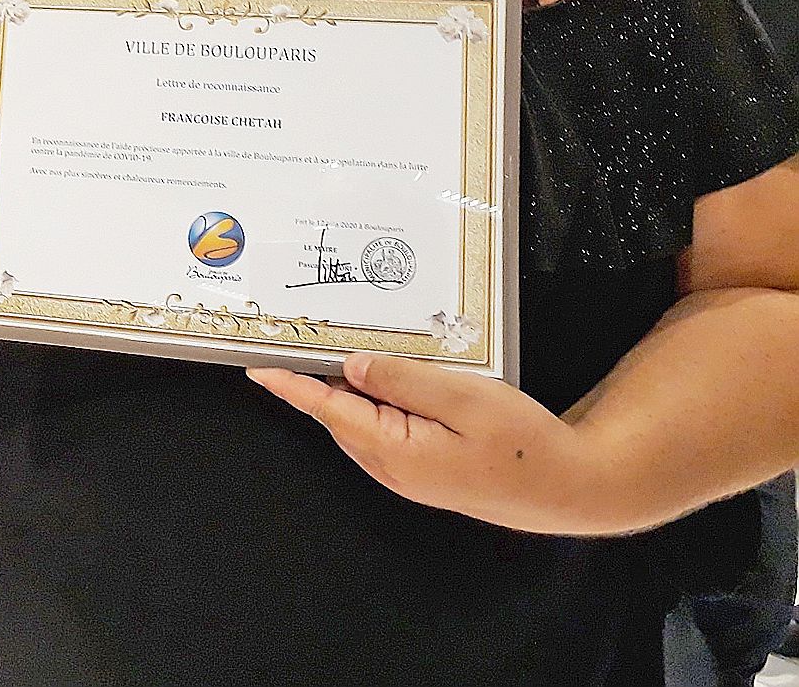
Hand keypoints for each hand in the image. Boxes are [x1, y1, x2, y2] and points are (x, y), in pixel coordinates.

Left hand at [248, 354, 601, 533]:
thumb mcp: (462, 397)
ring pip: (364, 422)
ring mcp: (409, 474)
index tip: (257, 367)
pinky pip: (388, 430)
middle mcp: (392, 468)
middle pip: (341, 415)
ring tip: (336, 352)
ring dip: (349, 391)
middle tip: (298, 340)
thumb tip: (352, 369)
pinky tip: (386, 379)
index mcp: (393, 451)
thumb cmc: (523, 443)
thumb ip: (402, 380)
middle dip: (317, 381)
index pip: (328, 410)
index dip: (292, 386)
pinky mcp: (427, 470)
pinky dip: (377, 403)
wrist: (572, 488)